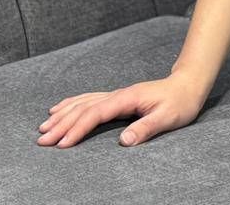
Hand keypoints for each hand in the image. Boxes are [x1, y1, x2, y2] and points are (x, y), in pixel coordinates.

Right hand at [36, 72, 206, 148]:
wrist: (188, 85)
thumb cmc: (180, 103)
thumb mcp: (168, 118)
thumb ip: (146, 128)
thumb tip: (124, 141)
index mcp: (128, 98)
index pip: (96, 114)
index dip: (78, 129)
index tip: (62, 144)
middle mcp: (118, 95)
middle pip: (84, 108)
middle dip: (62, 124)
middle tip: (42, 140)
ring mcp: (117, 95)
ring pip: (83, 103)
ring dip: (63, 115)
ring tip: (44, 127)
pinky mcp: (117, 98)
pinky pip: (89, 100)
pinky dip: (72, 104)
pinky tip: (61, 109)